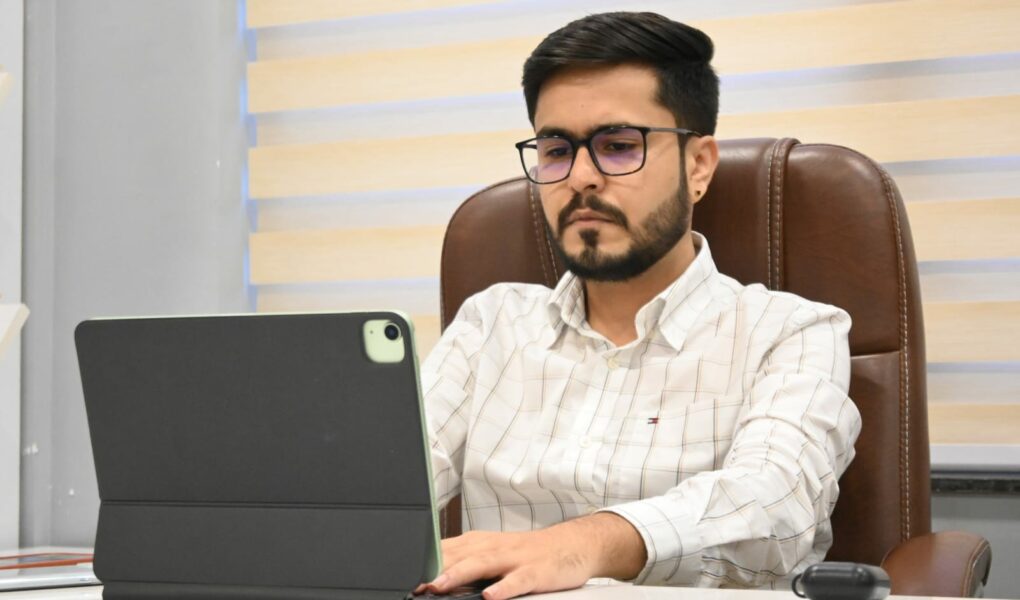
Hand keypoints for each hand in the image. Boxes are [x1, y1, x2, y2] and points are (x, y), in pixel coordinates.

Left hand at [424, 512, 645, 599]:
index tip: (401, 574)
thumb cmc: (529, 553)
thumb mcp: (494, 554)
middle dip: (434, 568)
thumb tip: (434, 581)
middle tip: (413, 582)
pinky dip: (504, 587)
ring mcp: (516, 558)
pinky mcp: (536, 571)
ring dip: (459, 574)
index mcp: (481, 543)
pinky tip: (491, 596)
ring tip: (439, 586)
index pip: (446, 549)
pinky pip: (518, 580)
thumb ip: (466, 565)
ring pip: (483, 564)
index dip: (424, 562)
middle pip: (459, 555)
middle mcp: (495, 546)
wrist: (573, 545)